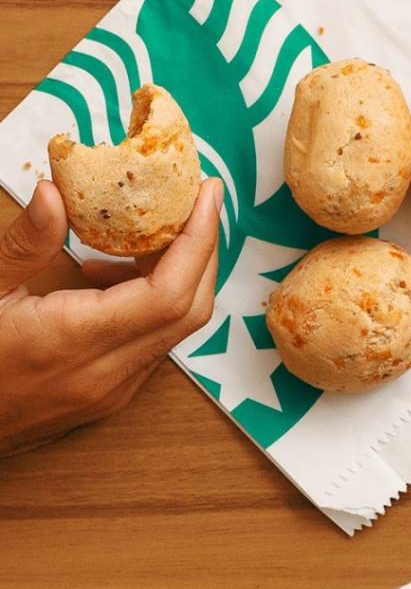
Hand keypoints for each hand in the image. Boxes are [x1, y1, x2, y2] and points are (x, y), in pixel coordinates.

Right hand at [0, 178, 221, 456]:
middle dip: (203, 249)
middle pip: (191, 308)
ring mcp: (111, 391)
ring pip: (176, 327)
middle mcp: (105, 375)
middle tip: (195, 200)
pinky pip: (152, 341)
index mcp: (73, 343)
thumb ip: (24, 244)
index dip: (199, 239)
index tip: (208, 193)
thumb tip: (54, 192)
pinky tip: (113, 274)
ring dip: (181, 274)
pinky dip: (155, 301)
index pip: (169, 293)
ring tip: (150, 230)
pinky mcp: (108, 396)